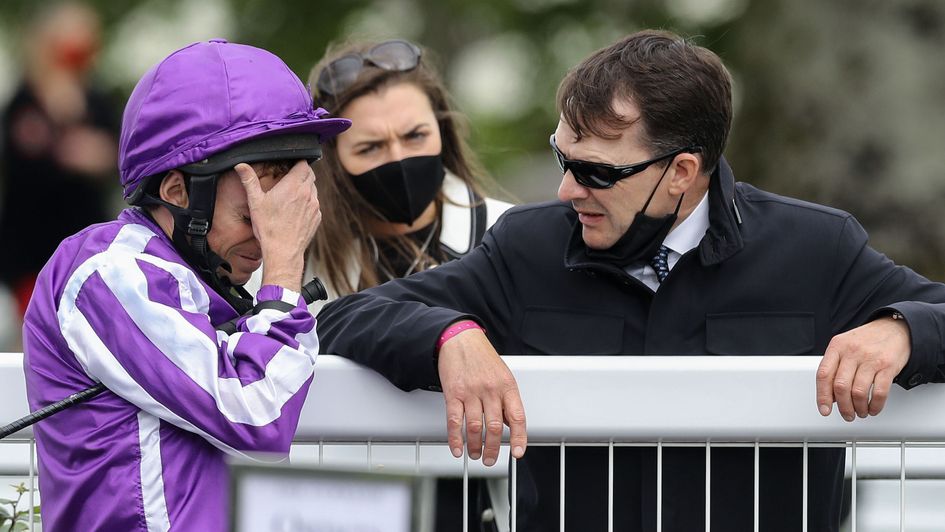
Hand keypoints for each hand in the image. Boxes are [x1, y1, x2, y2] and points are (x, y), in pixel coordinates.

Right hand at [235, 161, 320, 290]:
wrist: (283, 251)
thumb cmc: (268, 228)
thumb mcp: (255, 202)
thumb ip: (249, 180)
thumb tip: (241, 166)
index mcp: (293, 186)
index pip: (303, 164)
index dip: (297, 163)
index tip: (290, 167)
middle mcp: (307, 193)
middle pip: (310, 175)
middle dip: (301, 174)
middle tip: (288, 181)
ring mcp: (314, 206)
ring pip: (313, 189)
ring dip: (305, 189)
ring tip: (290, 197)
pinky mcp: (317, 217)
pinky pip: (315, 204)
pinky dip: (308, 203)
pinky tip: (296, 211)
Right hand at [438, 328, 526, 465]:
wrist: (460, 339)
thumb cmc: (482, 357)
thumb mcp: (503, 375)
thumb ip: (506, 400)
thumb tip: (509, 424)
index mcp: (507, 386)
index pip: (517, 417)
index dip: (519, 437)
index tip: (517, 452)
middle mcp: (490, 390)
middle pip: (494, 427)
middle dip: (493, 448)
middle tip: (490, 459)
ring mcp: (471, 392)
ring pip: (474, 427)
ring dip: (475, 446)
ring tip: (475, 454)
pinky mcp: (453, 393)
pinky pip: (454, 421)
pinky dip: (456, 438)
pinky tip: (458, 448)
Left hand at [816, 317, 910, 420]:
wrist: (895, 328)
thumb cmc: (867, 340)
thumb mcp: (845, 346)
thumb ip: (835, 367)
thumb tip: (830, 396)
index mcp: (837, 346)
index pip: (823, 374)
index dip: (822, 395)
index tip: (824, 409)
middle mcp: (852, 352)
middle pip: (840, 386)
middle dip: (843, 406)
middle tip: (846, 414)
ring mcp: (871, 359)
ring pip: (858, 392)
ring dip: (859, 408)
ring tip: (860, 412)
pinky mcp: (888, 366)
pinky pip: (880, 392)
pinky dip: (875, 406)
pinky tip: (873, 408)